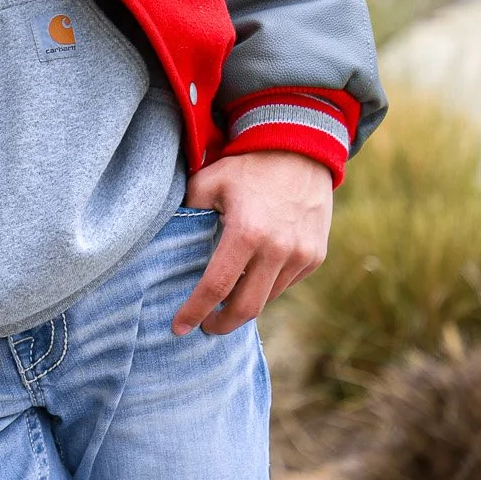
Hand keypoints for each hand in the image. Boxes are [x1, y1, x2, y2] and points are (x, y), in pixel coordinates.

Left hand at [172, 150, 332, 337]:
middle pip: (246, 307)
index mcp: (246, 232)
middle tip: (206, 326)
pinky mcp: (315, 256)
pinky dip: (267, 288)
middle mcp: (278, 249)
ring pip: (268, 298)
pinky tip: (253, 278)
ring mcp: (301, 255)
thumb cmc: (248, 167)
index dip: (194, 311)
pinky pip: (286, 284)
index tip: (179, 328)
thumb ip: (187, 210)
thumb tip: (164, 237)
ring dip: (245, 304)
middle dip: (222, 324)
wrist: (301, 151)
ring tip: (227, 299)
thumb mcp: (210, 181)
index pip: (216, 287)